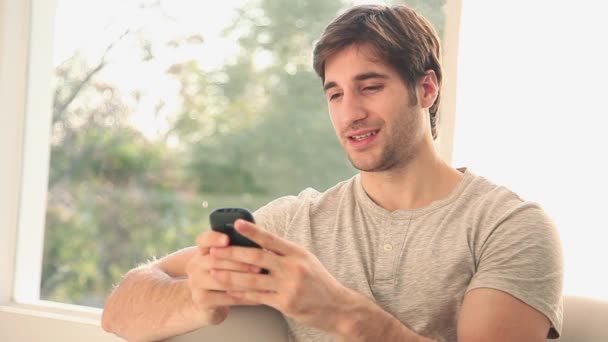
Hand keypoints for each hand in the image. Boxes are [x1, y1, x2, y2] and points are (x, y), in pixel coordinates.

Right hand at [186, 230, 259, 323]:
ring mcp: (196, 282)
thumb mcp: (226, 260)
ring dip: (243, 281)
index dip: (214, 238)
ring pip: (221, 280)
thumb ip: (236, 249)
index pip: (204, 240)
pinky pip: (224, 298)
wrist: (208, 300)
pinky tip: (258, 295)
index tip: (227, 239)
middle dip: (239, 263)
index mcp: (202, 250)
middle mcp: (195, 264)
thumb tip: (257, 242)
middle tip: (259, 266)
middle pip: (215, 261)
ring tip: (261, 281)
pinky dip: (243, 296)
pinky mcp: (201, 299)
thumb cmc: (225, 273)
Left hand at [208, 219, 353, 333]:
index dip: (253, 231)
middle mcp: (292, 268)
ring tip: (212, 271)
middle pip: (256, 258)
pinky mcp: (285, 303)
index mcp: (297, 253)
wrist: (338, 307)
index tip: (236, 223)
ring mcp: (288, 286)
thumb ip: (284, 252)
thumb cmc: (319, 281)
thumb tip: (259, 242)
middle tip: (213, 251)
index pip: (271, 239)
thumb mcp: (305, 260)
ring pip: (252, 280)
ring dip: (229, 276)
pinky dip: (240, 294)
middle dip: (231, 254)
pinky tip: (227, 291)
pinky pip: (257, 298)